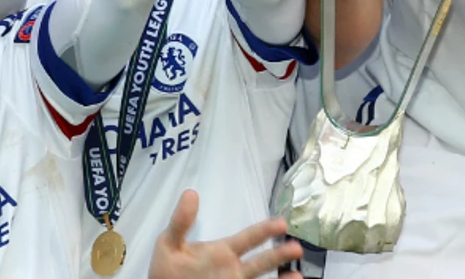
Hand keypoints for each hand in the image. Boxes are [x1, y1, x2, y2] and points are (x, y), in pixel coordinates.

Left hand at [148, 191, 301, 278]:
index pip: (248, 238)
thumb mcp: (169, 244)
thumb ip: (181, 222)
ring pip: (261, 277)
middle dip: (280, 254)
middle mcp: (233, 268)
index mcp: (223, 251)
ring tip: (297, 273)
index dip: (264, 230)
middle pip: (262, 261)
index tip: (281, 222)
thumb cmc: (166, 270)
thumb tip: (190, 193)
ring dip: (280, 277)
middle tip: (297, 247)